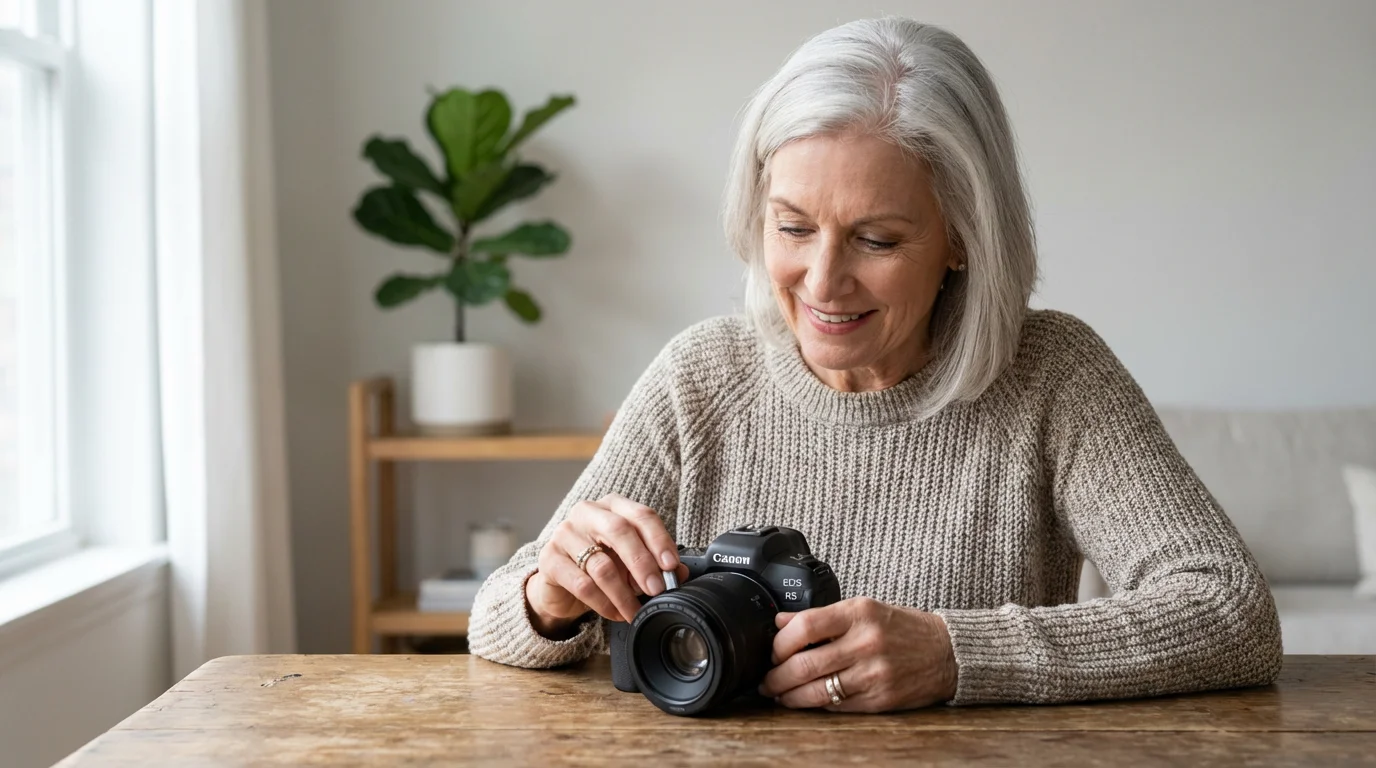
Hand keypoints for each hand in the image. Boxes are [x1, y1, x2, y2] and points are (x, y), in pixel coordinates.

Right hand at [524, 494, 686, 635]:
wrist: (561, 585)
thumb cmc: (601, 565)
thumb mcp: (631, 563)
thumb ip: (655, 564)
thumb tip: (679, 574)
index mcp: (613, 506)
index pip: (641, 515)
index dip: (660, 540)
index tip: (671, 566)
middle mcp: (587, 512)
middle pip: (619, 531)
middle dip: (642, 563)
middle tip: (656, 589)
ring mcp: (564, 533)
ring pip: (601, 564)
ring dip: (623, 594)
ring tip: (635, 611)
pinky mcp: (549, 559)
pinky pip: (581, 584)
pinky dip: (603, 603)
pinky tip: (614, 613)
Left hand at [758, 597, 957, 711]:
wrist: (947, 653)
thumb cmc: (903, 628)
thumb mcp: (864, 609)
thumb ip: (822, 616)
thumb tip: (781, 621)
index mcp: (860, 613)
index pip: (805, 626)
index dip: (780, 643)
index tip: (773, 651)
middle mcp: (866, 642)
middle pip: (805, 664)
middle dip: (777, 678)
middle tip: (767, 681)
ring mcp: (874, 674)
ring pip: (816, 692)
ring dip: (790, 696)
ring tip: (780, 694)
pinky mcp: (879, 699)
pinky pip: (836, 706)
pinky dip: (816, 705)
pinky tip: (806, 701)